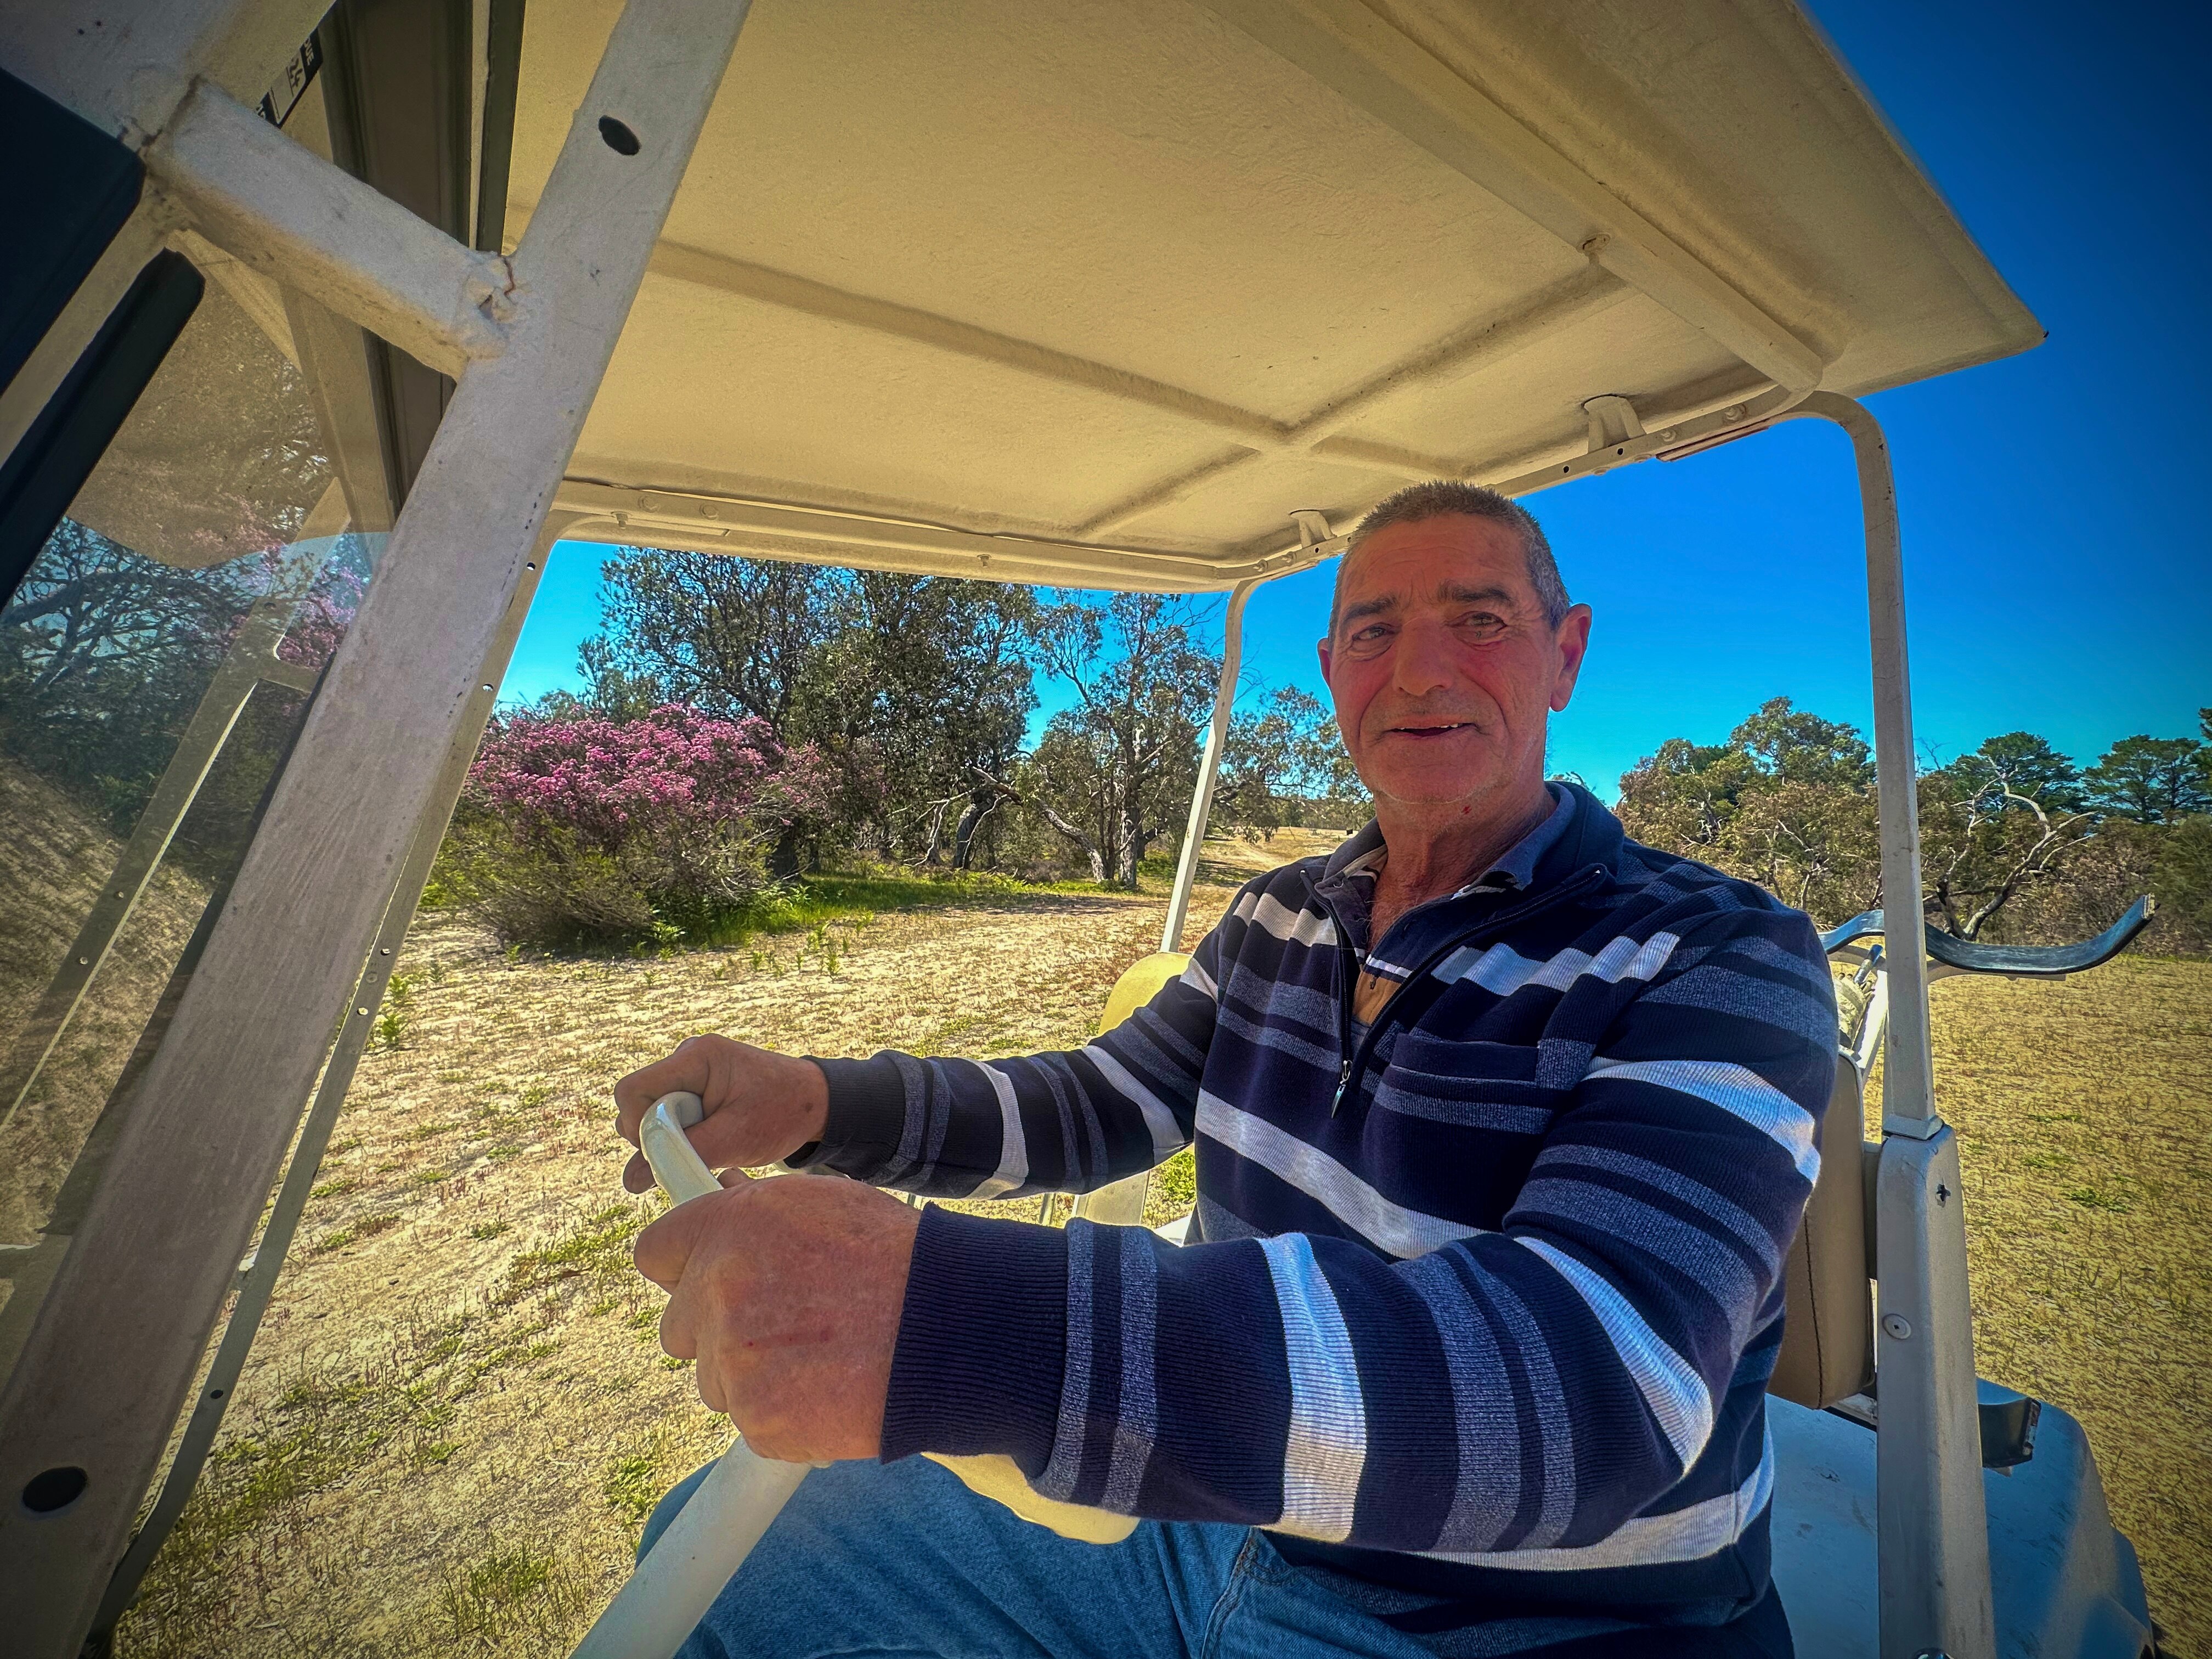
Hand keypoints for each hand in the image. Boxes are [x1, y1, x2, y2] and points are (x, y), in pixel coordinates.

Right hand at [613, 1034, 829, 1193]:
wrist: (816, 1104)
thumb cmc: (782, 1115)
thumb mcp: (734, 1140)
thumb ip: (681, 1156)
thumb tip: (630, 1181)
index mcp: (697, 1058)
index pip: (633, 1090)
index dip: (639, 1126)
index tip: (668, 1149)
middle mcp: (687, 1058)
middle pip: (637, 1102)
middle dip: (656, 1134)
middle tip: (697, 1148)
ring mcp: (689, 1072)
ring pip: (650, 1111)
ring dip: (670, 1137)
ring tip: (710, 1143)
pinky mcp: (695, 1089)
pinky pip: (668, 1115)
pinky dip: (680, 1135)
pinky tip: (707, 1142)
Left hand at [634, 1171, 920, 1460]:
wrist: (951, 1328)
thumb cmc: (897, 1260)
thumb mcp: (824, 1204)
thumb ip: (755, 1212)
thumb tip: (716, 1203)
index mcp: (730, 1226)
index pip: (655, 1253)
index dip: (683, 1270)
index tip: (703, 1284)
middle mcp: (719, 1287)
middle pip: (679, 1327)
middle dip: (718, 1332)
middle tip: (782, 1328)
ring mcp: (733, 1358)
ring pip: (715, 1380)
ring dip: (753, 1377)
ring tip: (822, 1358)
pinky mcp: (757, 1418)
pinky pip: (751, 1423)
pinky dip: (784, 1417)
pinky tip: (831, 1390)